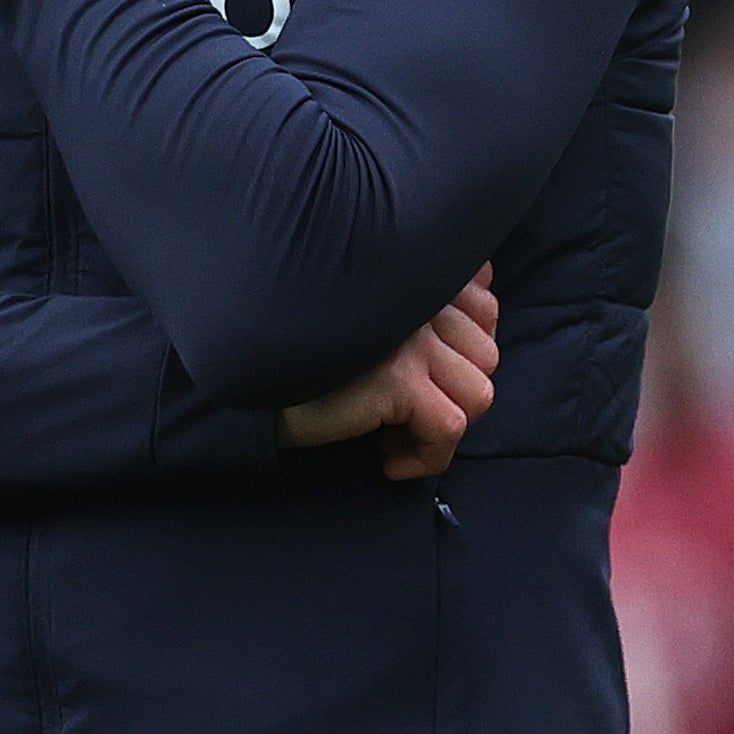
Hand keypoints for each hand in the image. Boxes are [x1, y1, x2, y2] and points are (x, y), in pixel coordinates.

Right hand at [281, 269, 498, 481]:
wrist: (247, 380)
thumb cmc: (303, 353)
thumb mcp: (368, 321)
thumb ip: (414, 312)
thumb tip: (472, 326)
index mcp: (410, 272)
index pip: (484, 307)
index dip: (466, 351)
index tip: (430, 376)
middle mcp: (415, 295)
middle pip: (485, 356)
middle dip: (455, 394)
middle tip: (408, 412)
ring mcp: (411, 338)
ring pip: (477, 393)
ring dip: (443, 425)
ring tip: (398, 435)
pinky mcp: (398, 379)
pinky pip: (449, 429)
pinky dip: (426, 456)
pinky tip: (389, 460)